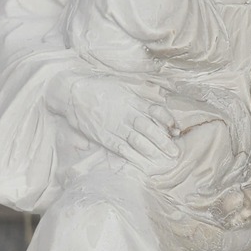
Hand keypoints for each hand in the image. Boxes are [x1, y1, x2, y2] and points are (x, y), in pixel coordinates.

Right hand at [48, 72, 178, 174]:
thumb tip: (159, 99)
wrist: (74, 94)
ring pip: (137, 141)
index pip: (156, 111)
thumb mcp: (123, 86)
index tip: (176, 129)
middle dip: (164, 141)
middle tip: (175, 152)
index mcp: (133, 100)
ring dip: (152, 151)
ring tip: (162, 160)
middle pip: (149, 129)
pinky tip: (142, 164)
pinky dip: (133, 157)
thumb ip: (140, 95)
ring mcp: (115, 126)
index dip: (168, 121)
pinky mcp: (104, 136)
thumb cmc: (100, 88)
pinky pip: (121, 149)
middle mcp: (126, 114)